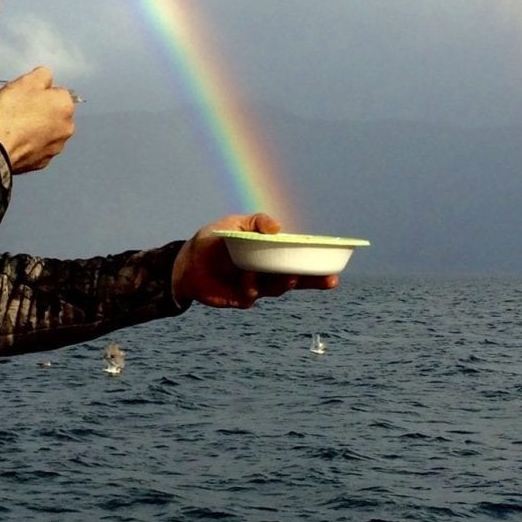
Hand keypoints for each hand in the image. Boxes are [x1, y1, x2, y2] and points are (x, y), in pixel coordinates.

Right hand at [0, 68, 77, 172]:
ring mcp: (57, 146)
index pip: (57, 91)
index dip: (39, 92)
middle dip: (41, 110)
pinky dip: (31, 143)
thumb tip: (46, 76)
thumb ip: (42, 74)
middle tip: (20, 110)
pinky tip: (17, 140)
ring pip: (48, 131)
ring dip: (37, 128)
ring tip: (17, 127)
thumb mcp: (25, 82)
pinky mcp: (45, 161)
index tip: (26, 96)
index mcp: (66, 105)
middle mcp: (67, 127)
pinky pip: (39, 147)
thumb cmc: (11, 112)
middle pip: (54, 112)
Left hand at [171, 211, 340, 307]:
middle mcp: (267, 273)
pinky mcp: (240, 299)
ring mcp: (256, 287)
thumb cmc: (214, 240)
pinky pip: (252, 296)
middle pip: (297, 279)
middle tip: (330, 279)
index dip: (317, 267)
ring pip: (278, 289)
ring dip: (285, 283)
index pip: (298, 261)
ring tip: (289, 277)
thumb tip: (278, 228)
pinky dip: (252, 287)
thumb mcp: (234, 224)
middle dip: (314, 280)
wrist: (186, 262)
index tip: (334, 269)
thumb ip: (256, 222)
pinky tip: (246, 279)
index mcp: (270, 255)